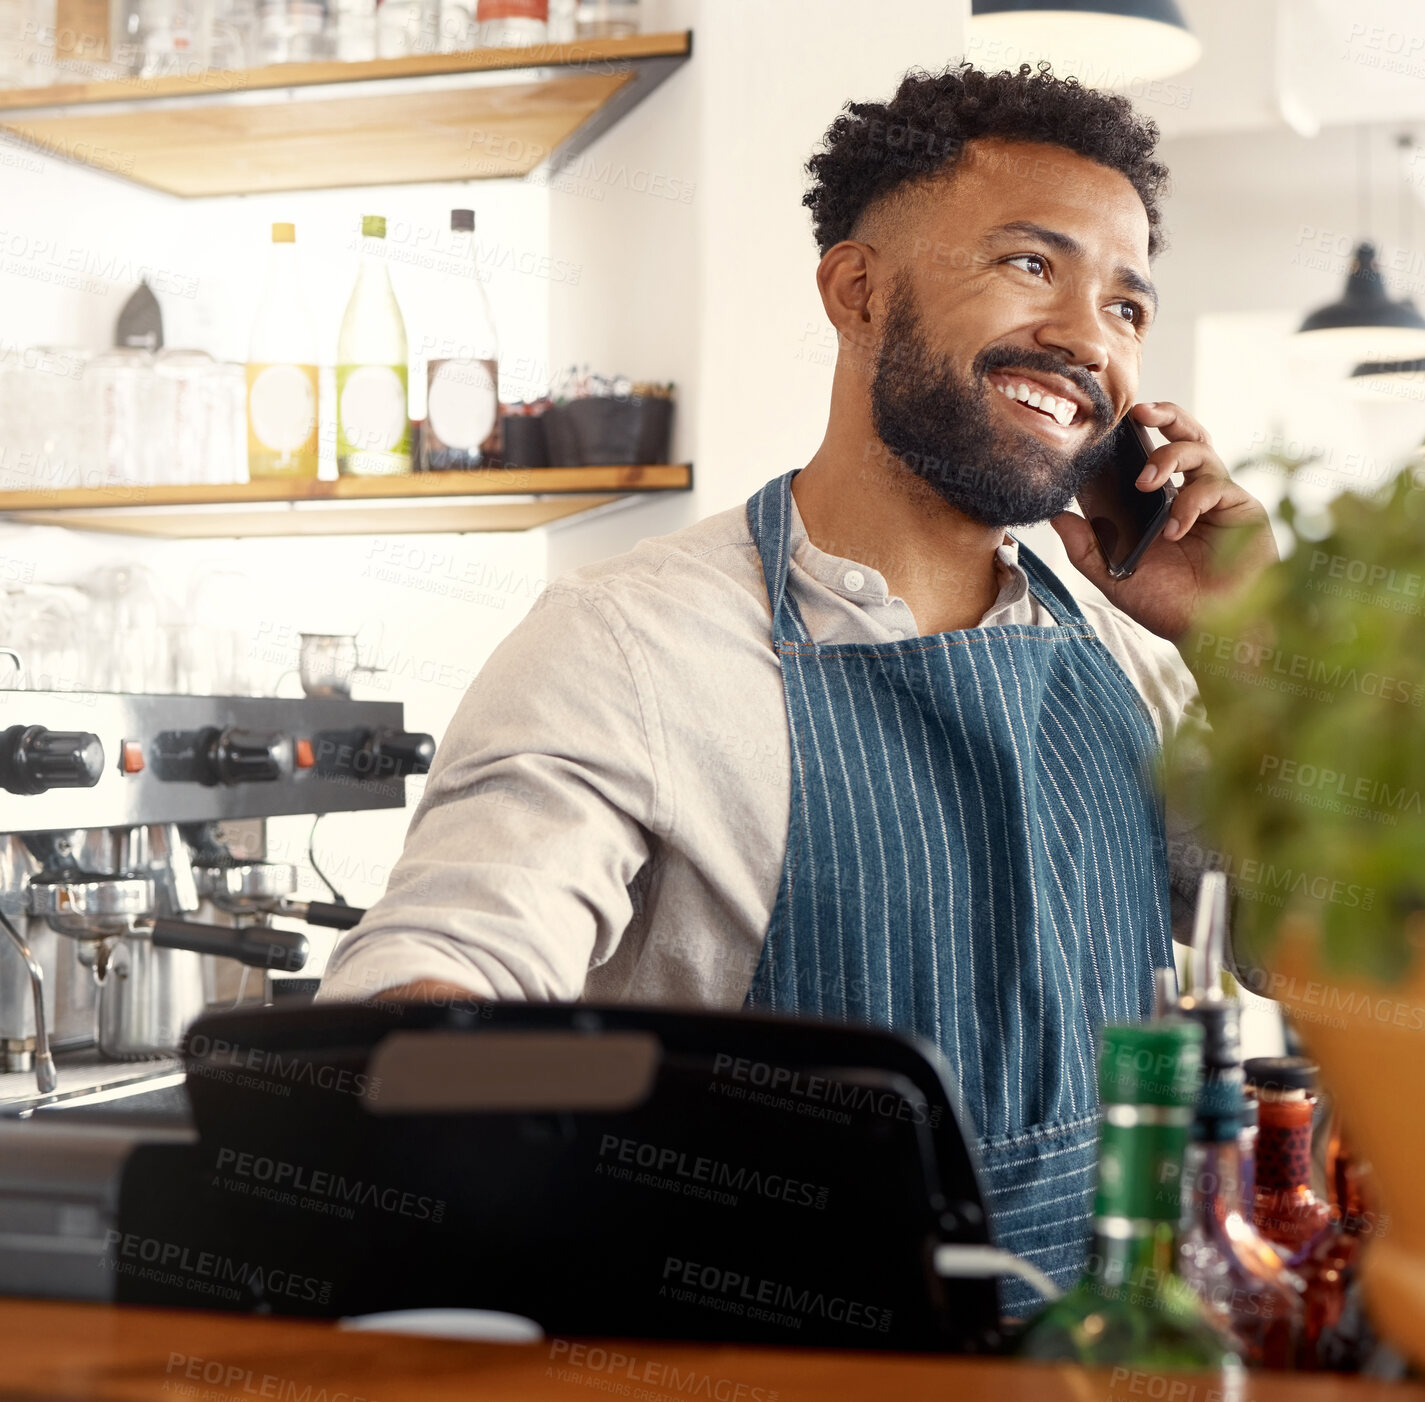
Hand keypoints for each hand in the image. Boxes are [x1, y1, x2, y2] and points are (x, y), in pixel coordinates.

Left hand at [1049, 402, 1277, 641]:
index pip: (1146, 455)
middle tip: (1137, 414)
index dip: (1130, 438)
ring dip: (1168, 457)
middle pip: (1183, 434)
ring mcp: (1218, 498)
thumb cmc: (1168, 605)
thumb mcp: (1115, 576)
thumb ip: (1086, 548)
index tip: (1106, 426)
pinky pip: (1216, 487)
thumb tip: (1056, 516)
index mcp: (1160, 503)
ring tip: (1144, 482)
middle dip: (1162, 414)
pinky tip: (1174, 528)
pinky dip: (1190, 502)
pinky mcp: (1243, 509)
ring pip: (1200, 449)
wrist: (1209, 633)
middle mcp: (1190, 492)